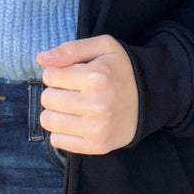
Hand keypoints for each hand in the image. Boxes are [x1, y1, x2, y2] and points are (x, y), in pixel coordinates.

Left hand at [37, 35, 138, 154]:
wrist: (152, 97)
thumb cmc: (122, 69)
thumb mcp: (103, 47)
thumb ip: (71, 49)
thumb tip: (41, 59)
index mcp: (96, 77)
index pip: (49, 76)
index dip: (59, 72)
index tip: (74, 74)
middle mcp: (96, 105)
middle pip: (47, 99)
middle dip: (57, 91)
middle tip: (75, 90)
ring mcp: (96, 129)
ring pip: (48, 121)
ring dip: (56, 111)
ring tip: (74, 105)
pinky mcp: (97, 146)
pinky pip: (58, 141)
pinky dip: (63, 131)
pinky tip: (78, 121)